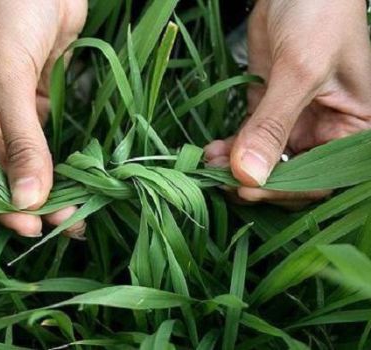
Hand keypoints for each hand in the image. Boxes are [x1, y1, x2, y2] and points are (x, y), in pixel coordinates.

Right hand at [0, 0, 87, 236]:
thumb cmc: (11, 11)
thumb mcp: (8, 77)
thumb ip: (21, 140)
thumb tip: (28, 199)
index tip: (27, 223)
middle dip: (28, 200)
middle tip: (61, 224)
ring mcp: (5, 112)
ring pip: (23, 162)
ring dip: (47, 188)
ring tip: (74, 215)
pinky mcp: (35, 106)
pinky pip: (43, 144)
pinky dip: (58, 165)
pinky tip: (74, 184)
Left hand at [205, 0, 370, 207]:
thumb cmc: (320, 16)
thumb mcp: (300, 72)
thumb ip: (273, 125)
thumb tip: (249, 175)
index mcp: (352, 129)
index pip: (321, 178)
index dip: (284, 190)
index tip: (247, 188)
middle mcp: (324, 132)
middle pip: (289, 176)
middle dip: (254, 181)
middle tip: (221, 180)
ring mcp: (294, 122)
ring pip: (264, 161)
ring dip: (235, 167)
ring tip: (209, 165)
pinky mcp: (268, 109)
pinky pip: (248, 139)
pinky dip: (229, 148)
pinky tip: (211, 151)